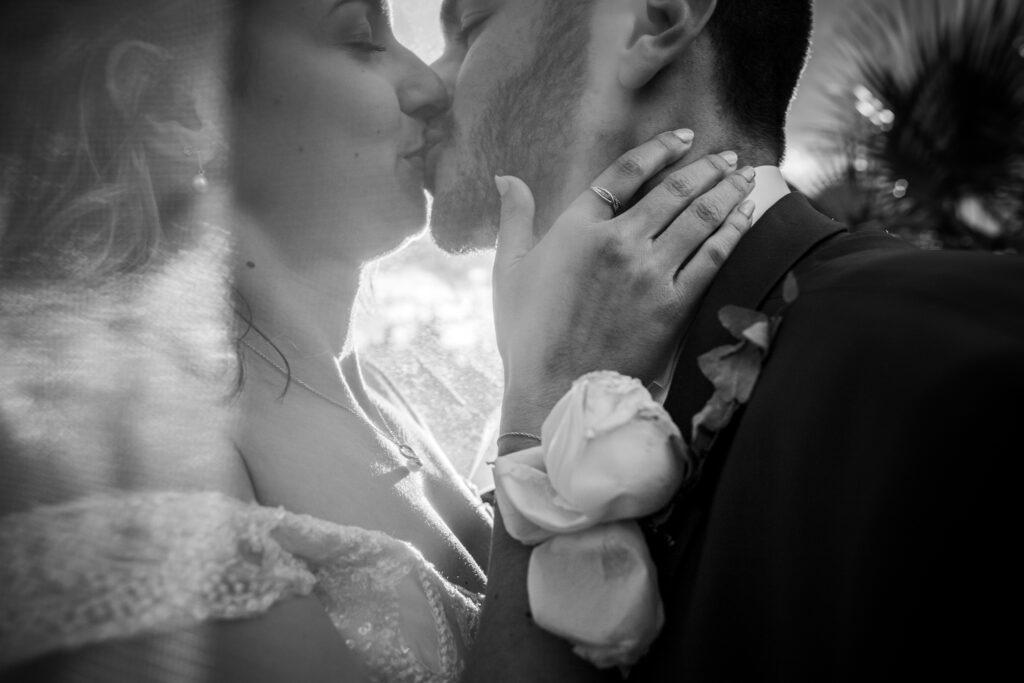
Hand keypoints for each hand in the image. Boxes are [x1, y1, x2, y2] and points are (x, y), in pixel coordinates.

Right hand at [494, 130, 756, 437]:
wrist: (555, 392)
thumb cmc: (527, 336)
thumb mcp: (508, 272)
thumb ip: (513, 219)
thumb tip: (505, 178)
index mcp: (577, 228)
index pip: (626, 172)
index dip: (660, 149)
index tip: (685, 138)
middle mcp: (617, 242)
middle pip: (673, 191)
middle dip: (707, 167)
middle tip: (730, 156)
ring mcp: (649, 273)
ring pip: (699, 217)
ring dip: (727, 191)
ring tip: (745, 177)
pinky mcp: (673, 305)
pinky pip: (712, 257)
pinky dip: (733, 231)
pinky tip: (746, 216)